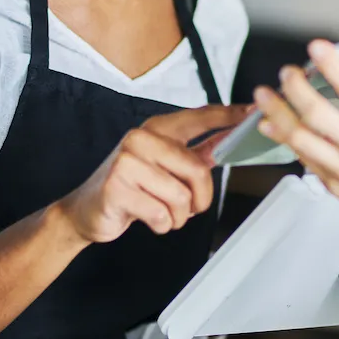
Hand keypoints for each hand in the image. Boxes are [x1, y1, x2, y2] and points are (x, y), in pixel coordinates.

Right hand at [56, 104, 250, 244]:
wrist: (85, 212)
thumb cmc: (130, 188)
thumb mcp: (164, 165)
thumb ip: (196, 152)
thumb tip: (231, 138)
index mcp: (156, 129)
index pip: (200, 117)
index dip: (229, 115)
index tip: (253, 113)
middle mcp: (141, 139)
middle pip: (197, 170)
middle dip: (200, 199)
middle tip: (191, 208)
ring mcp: (127, 162)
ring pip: (181, 197)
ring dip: (178, 216)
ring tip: (162, 211)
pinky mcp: (117, 188)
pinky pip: (162, 214)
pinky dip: (162, 225)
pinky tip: (147, 217)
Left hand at [255, 40, 338, 246]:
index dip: (332, 65)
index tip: (317, 49)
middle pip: (318, 112)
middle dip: (295, 87)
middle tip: (286, 73)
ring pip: (301, 137)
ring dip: (278, 113)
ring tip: (265, 96)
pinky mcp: (333, 184)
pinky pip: (303, 158)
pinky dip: (284, 139)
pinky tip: (272, 126)